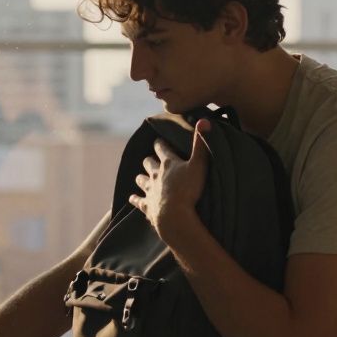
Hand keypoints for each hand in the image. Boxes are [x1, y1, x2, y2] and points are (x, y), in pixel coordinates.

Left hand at [129, 118, 211, 237]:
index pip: (161, 149)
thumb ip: (202, 145)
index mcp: (168, 164)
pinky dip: (135, 199)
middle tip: (149, 159)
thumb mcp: (199, 166)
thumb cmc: (188, 190)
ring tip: (140, 177)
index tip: (158, 140)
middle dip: (149, 161)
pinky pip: (138, 201)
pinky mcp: (147, 206)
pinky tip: (131, 199)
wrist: (174, 216)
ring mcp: (150, 191)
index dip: (160, 144)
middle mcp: (155, 175)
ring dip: (141, 178)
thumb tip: (205, 121)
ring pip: (142, 181)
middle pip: (149, 164)